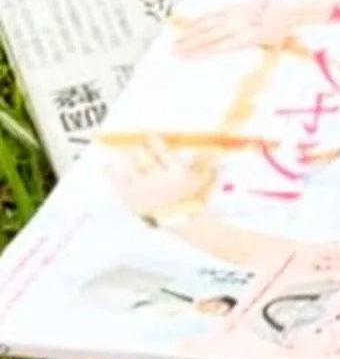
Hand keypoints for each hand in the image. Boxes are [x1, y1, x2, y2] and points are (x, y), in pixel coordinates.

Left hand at [101, 137, 215, 218]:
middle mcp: (158, 179)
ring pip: (127, 164)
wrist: (184, 221)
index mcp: (176, 173)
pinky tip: (107, 165)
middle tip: (136, 147)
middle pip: (141, 155)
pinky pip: (116, 182)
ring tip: (123, 153)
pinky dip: (110, 172)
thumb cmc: (195, 199)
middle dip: (137, 148)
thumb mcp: (205, 179)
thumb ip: (208, 162)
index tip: (150, 137)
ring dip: (124, 157)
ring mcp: (142, 189)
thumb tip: (214, 148)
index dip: (153, 141)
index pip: (160, 150)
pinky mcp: (130, 199)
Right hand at [170, 0, 310, 58]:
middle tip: (173, 52)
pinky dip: (199, 17)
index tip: (183, 58)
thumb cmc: (279, 32)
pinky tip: (187, 22)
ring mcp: (236, 13)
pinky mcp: (235, 4)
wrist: (291, 10)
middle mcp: (240, 24)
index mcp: (248, 37)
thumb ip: (244, 48)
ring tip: (175, 40)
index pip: (218, 47)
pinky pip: (214, 12)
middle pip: (210, 36)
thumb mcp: (265, 46)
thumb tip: (222, 52)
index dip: (199, 53)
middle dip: (190, 45)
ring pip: (208, 23)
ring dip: (190, 32)